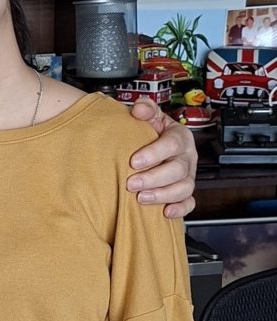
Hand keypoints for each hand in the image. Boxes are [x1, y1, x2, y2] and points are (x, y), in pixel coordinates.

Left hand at [125, 97, 196, 218]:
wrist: (151, 145)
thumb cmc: (150, 131)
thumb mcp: (149, 116)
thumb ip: (145, 108)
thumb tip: (139, 109)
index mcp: (180, 136)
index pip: (172, 144)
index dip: (154, 153)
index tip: (134, 161)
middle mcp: (187, 157)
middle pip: (178, 170)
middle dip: (154, 178)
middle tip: (131, 183)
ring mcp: (188, 175)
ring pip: (184, 188)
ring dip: (163, 195)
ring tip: (141, 198)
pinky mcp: (185, 191)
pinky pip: (189, 203)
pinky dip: (180, 209)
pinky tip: (165, 212)